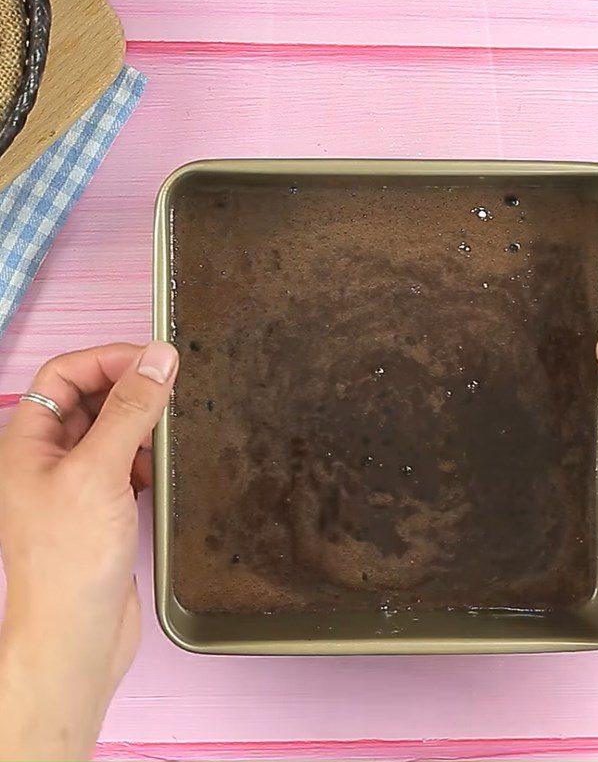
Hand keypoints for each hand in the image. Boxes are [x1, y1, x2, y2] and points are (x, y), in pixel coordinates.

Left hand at [0, 342, 177, 760]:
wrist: (77, 635)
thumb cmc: (73, 554)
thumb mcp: (100, 470)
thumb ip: (130, 409)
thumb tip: (160, 356)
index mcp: (28, 442)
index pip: (65, 375)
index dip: (108, 360)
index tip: (156, 361)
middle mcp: (47, 459)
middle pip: (89, 400)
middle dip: (129, 390)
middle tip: (174, 391)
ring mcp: (74, 485)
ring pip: (110, 432)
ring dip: (141, 425)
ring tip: (174, 429)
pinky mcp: (100, 509)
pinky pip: (124, 464)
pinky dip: (146, 458)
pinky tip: (164, 468)